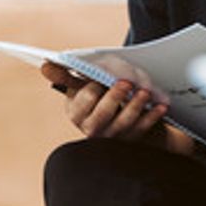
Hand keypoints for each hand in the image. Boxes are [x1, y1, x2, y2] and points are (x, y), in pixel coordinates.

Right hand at [42, 61, 168, 140]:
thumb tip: (44, 65)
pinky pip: (141, 130)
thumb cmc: (96, 92)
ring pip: (123, 124)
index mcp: (76, 113)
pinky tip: (160, 105)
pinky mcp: (130, 140)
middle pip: (102, 116)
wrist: (117, 110)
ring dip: (135, 107)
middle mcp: (92, 129)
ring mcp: (112, 137)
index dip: (92, 90)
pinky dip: (152, 117)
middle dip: (114, 98)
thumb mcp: (80, 83)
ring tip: (144, 92)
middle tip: (126, 83)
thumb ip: (64, 73)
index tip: (100, 79)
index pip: (83, 102)